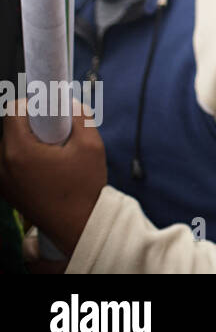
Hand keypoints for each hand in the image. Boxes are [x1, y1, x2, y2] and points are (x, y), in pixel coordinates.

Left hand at [0, 98, 105, 256]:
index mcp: (19, 152)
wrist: (77, 226)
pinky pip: (9, 163)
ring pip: (8, 145)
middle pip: (9, 128)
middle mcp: (2, 165)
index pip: (12, 111)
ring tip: (53, 154)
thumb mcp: (91, 145)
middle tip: (57, 134)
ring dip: (27, 141)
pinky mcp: (6, 191)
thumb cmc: (84, 187)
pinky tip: (47, 168)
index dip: (32, 104)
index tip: (51, 111)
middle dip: (32, 124)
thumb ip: (80, 117)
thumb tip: (70, 104)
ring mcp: (2, 180)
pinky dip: (24, 158)